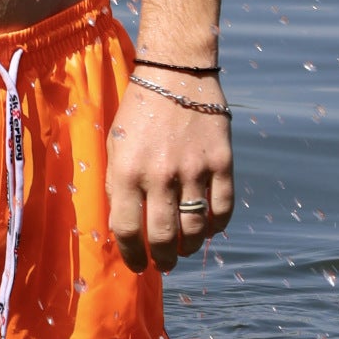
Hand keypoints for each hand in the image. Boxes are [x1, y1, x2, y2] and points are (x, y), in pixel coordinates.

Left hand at [107, 84, 233, 272]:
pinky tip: (210, 228)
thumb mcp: (115, 145)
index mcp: (126, 171)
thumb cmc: (138, 110)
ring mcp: (194, 169)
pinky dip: (218, 225)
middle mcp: (160, 175)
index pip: (127, 230)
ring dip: (190, 247)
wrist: (176, 73)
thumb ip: (117, 184)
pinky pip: (224, 207)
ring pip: (196, 228)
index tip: (137, 264)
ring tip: (186, 249)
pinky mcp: (222, 161)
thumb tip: (125, 224)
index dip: (131, 255)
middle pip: (163, 237)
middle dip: (163, 258)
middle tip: (164, 263)